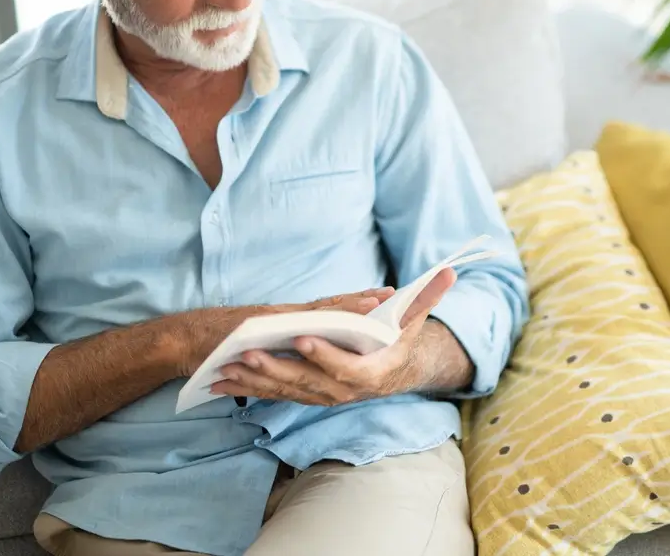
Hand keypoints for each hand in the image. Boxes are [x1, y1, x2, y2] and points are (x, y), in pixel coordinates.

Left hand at [209, 267, 459, 405]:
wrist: (393, 372)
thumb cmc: (399, 341)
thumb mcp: (414, 319)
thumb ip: (427, 298)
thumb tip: (448, 273)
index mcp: (370, 372)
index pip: (346, 367)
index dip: (325, 356)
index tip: (303, 340)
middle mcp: (344, 391)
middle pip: (307, 382)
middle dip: (277, 369)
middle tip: (250, 354)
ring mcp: (322, 396)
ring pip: (285, 391)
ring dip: (256, 381)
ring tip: (229, 367)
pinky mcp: (304, 394)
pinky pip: (273, 394)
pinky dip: (248, 389)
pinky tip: (221, 382)